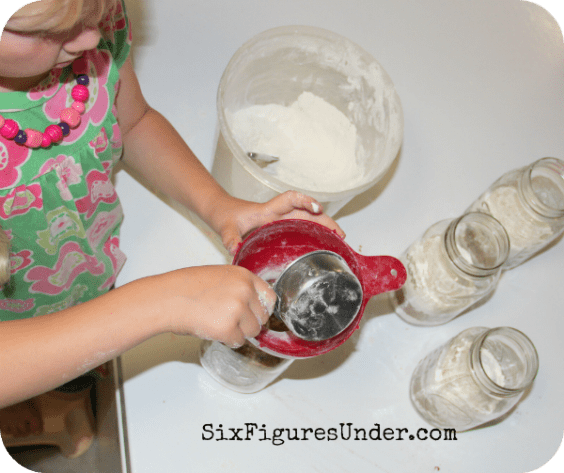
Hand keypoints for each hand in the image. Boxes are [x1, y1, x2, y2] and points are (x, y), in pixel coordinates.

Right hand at [154, 265, 275, 347]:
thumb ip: (239, 286)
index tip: (254, 314)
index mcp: (244, 276)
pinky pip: (238, 341)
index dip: (261, 308)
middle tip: (230, 319)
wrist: (167, 298)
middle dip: (248, 322)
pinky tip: (212, 329)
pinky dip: (227, 340)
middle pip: (262, 317)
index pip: (269, 297)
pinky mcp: (228, 328)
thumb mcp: (219, 275)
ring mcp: (237, 310)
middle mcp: (245, 291)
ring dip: (239, 332)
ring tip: (218, 323)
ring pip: (253, 331)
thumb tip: (253, 304)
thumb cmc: (187, 286)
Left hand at [213, 191, 345, 255]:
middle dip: (324, 219)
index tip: (317, 208)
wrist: (221, 211)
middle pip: (306, 211)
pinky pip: (301, 226)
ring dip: (323, 225)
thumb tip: (235, 249)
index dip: (305, 201)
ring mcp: (280, 219)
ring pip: (307, 219)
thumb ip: (230, 239)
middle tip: (339, 233)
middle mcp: (277, 213)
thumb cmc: (225, 216)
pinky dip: (314, 231)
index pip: (289, 199)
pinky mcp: (279, 226)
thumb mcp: (225, 228)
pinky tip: (322, 242)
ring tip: (338, 238)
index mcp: (266, 210)